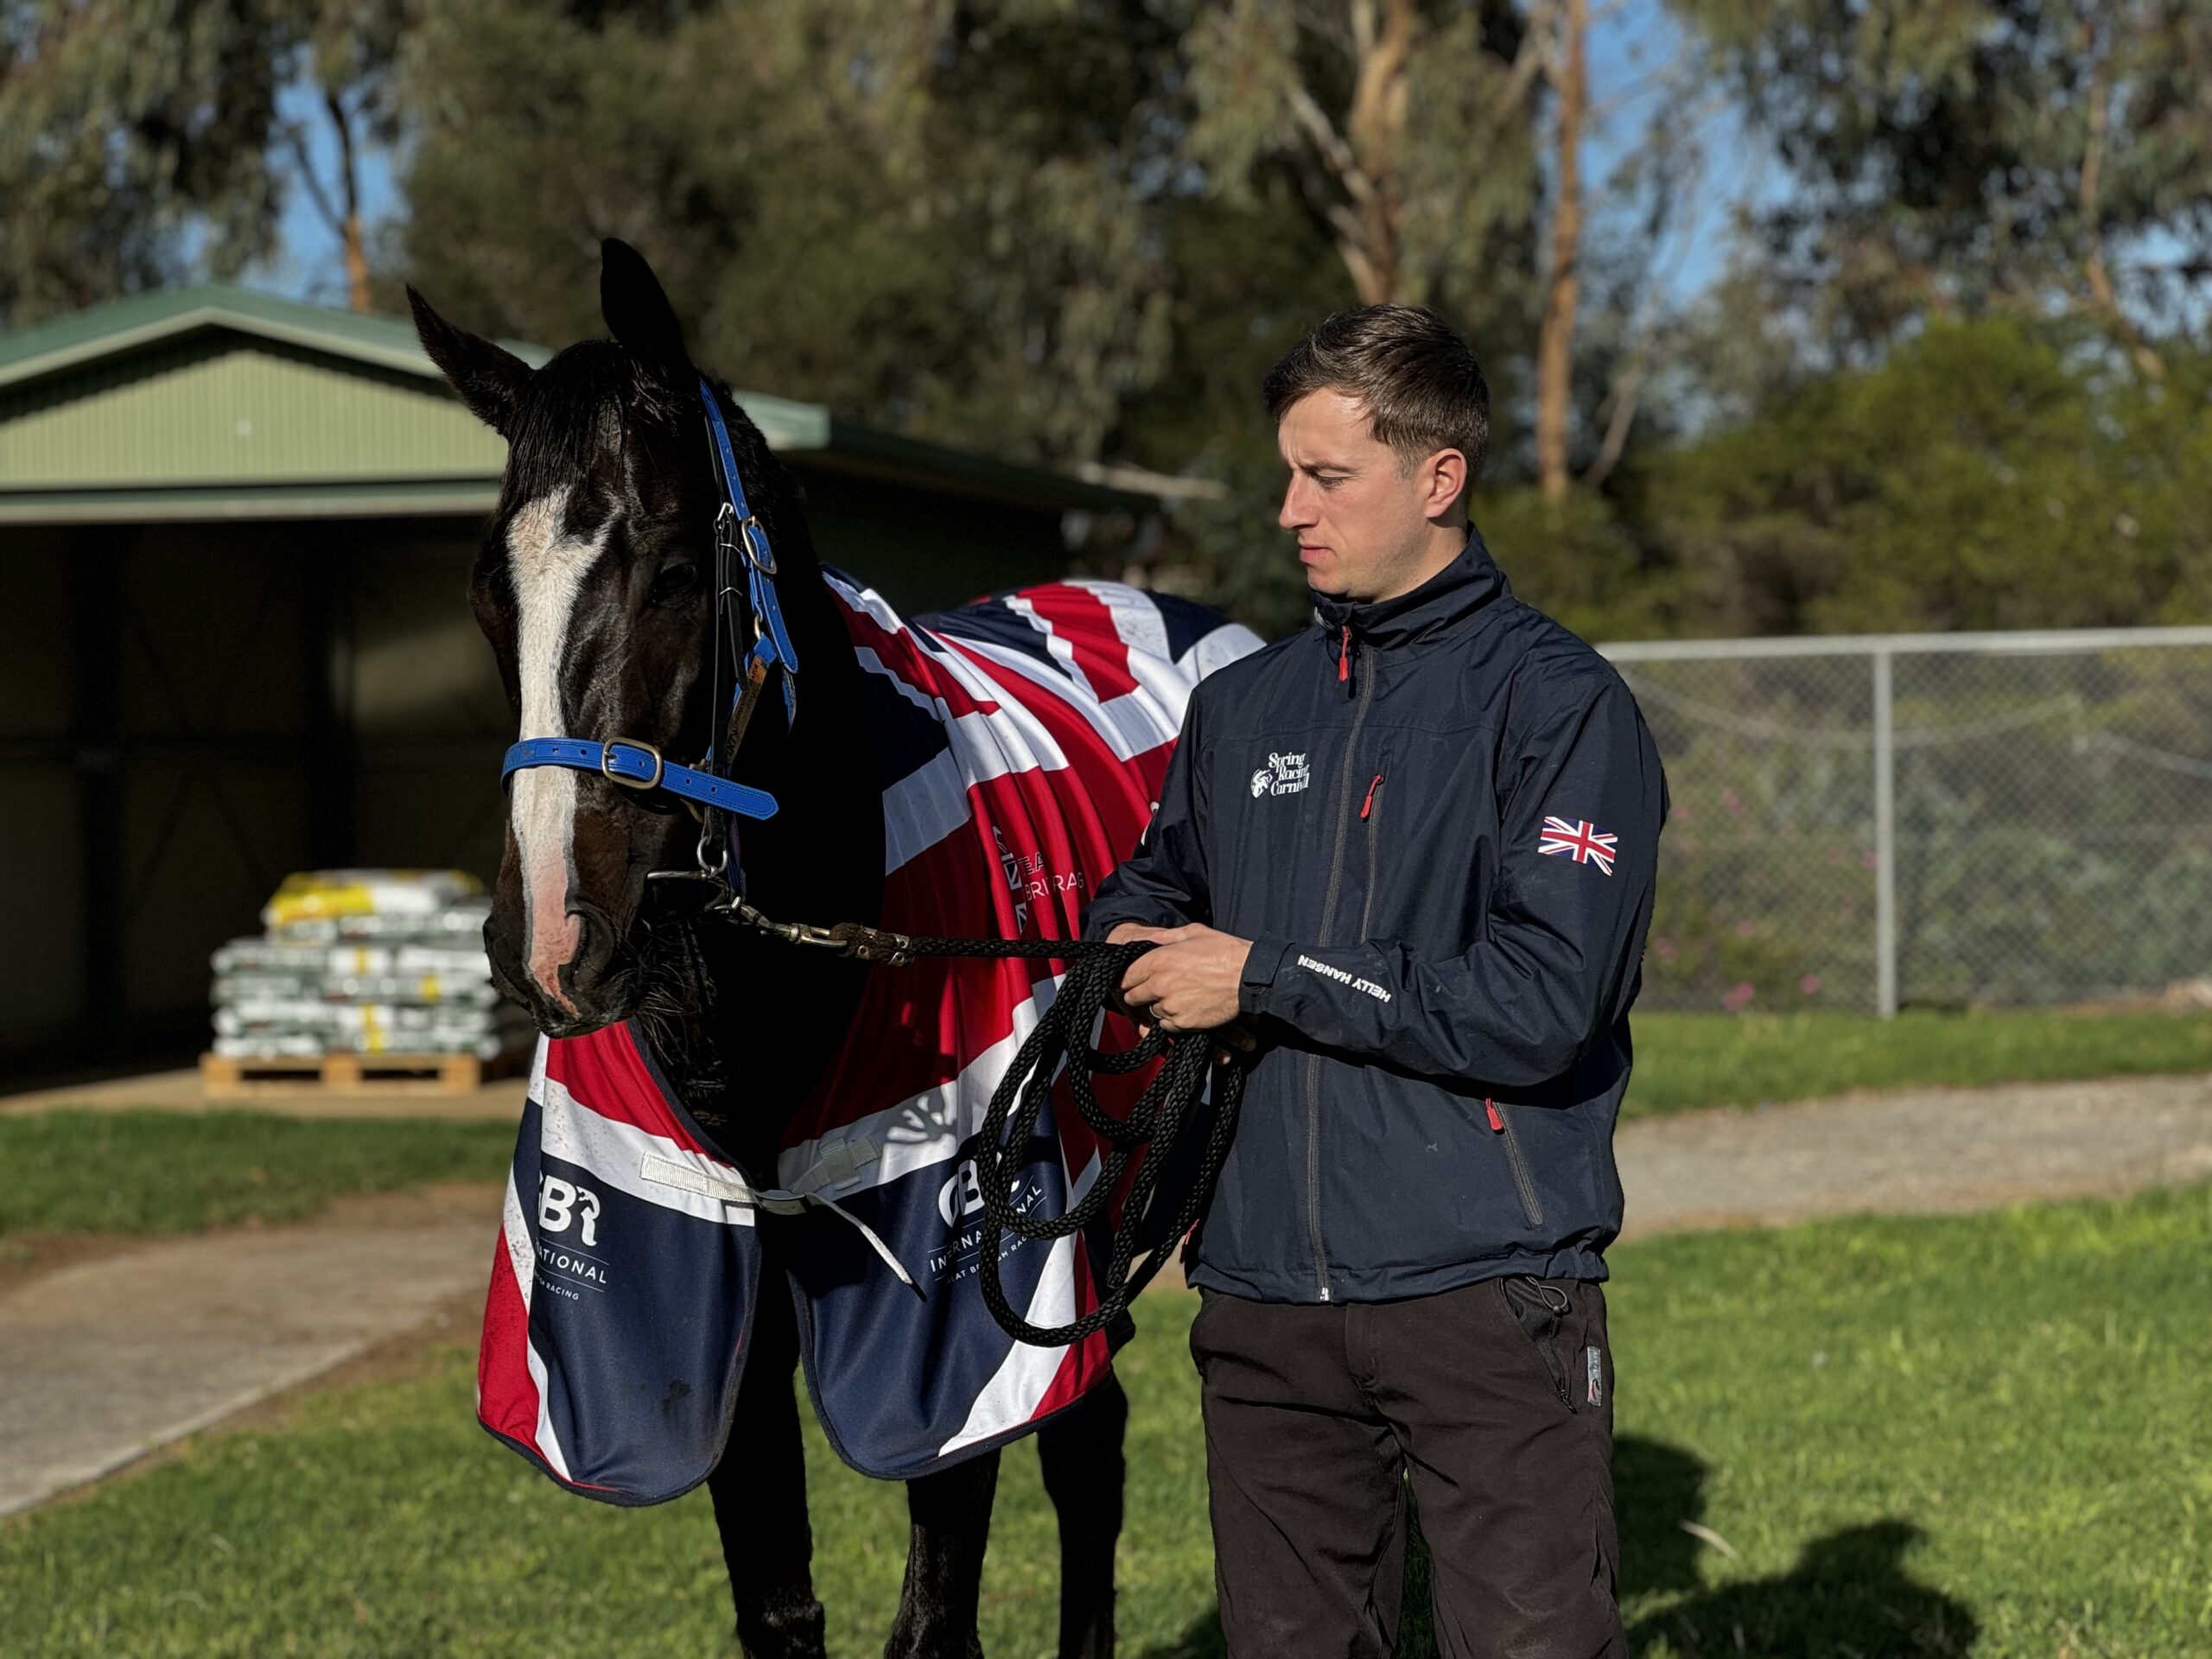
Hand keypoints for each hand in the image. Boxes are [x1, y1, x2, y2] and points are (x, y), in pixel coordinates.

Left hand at [1109, 922, 1254, 1039]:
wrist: (1249, 977)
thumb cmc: (1224, 951)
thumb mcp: (1193, 933)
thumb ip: (1166, 937)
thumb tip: (1150, 939)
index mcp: (1158, 961)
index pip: (1125, 977)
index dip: (1128, 978)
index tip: (1135, 979)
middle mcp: (1159, 985)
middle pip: (1132, 997)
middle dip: (1140, 994)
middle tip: (1155, 990)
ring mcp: (1171, 1006)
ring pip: (1152, 1011)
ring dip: (1159, 1006)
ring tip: (1179, 996)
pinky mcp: (1184, 1023)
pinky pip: (1168, 1025)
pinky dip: (1174, 1019)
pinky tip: (1188, 1007)